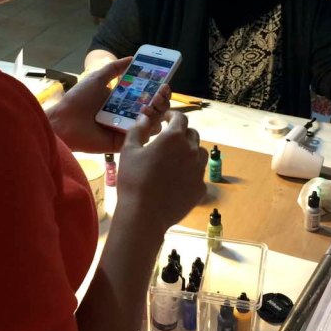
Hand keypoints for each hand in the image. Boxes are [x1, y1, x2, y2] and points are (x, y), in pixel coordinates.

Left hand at [46, 57, 170, 153]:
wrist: (64, 122)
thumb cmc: (78, 100)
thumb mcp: (97, 78)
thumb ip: (114, 68)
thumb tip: (131, 58)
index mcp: (123, 100)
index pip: (146, 94)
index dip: (157, 88)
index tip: (164, 81)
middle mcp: (127, 114)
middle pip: (153, 108)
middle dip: (161, 99)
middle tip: (160, 92)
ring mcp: (127, 129)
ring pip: (152, 122)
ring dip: (156, 111)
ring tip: (151, 103)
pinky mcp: (124, 142)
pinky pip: (141, 136)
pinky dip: (147, 126)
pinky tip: (144, 115)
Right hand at [116, 111, 207, 236]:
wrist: (144, 215)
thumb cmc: (133, 179)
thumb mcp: (129, 150)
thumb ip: (138, 130)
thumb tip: (145, 117)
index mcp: (174, 137)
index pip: (181, 118)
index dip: (173, 116)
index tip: (166, 119)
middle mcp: (191, 150)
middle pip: (193, 134)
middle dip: (182, 133)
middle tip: (169, 140)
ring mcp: (199, 170)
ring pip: (200, 153)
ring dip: (190, 151)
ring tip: (176, 159)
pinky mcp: (201, 188)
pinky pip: (199, 174)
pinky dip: (191, 172)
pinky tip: (178, 179)